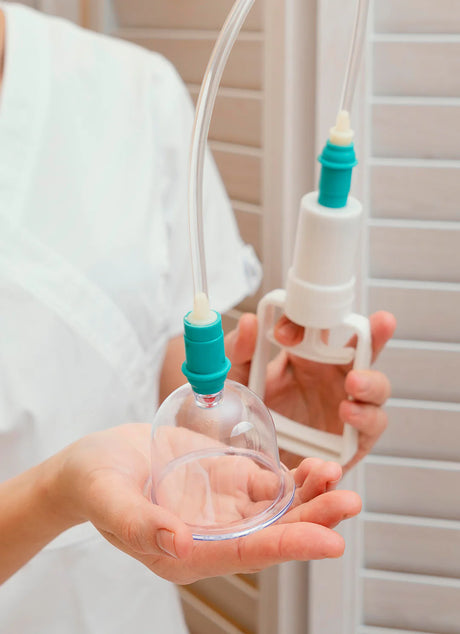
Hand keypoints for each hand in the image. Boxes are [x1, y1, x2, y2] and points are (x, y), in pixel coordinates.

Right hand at [49, 424, 360, 584]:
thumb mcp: (107, 498)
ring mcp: (223, 507)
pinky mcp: (227, 480)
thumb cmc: (94, 481)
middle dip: (313, 519)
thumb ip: (138, 522)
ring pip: (277, 509)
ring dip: (310, 496)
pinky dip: (294, 477)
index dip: (287, 547)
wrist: (98, 460)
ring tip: (335, 474)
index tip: (327, 541)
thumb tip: (178, 542)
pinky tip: (314, 466)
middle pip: (272, 532)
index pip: (245, 553)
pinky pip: (268, 484)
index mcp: (186, 552)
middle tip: (348, 502)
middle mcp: (213, 534)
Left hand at [225, 311, 395, 471]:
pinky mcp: (353, 440)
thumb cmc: (246, 418)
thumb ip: (239, 351)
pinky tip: (346, 413)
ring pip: (376, 386)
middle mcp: (332, 378)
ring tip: (354, 383)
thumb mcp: (237, 381)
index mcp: (305, 357)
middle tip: (382, 322)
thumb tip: (249, 321)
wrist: (250, 468)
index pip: (319, 328)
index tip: (285, 334)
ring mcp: (346, 406)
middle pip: (363, 349)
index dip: (310, 324)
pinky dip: (365, 417)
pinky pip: (371, 425)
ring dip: (371, 381)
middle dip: (375, 334)